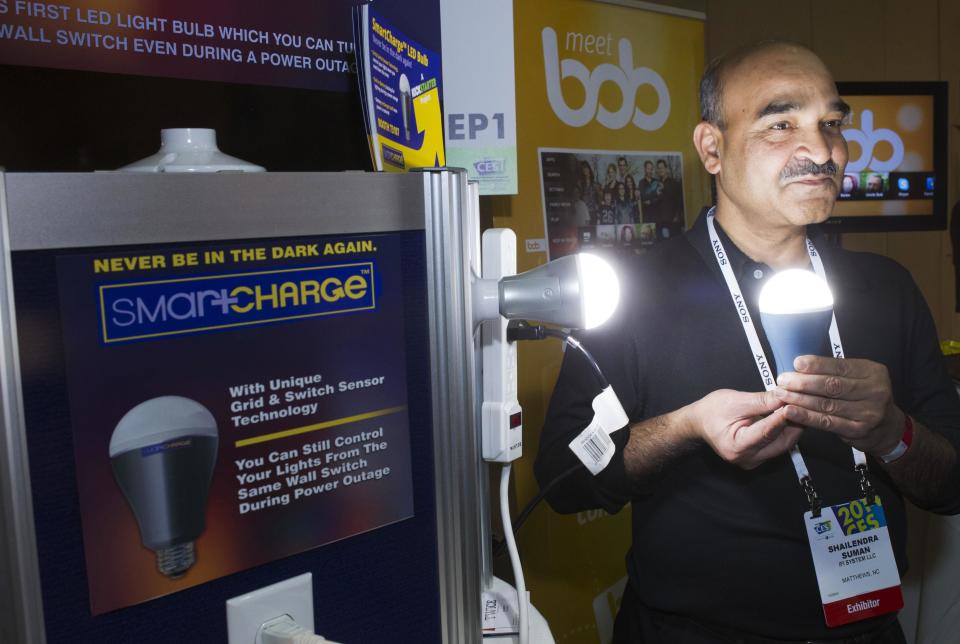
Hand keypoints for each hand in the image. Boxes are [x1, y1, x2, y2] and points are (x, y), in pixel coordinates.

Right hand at [687, 389, 802, 468]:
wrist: (699, 423)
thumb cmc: (712, 410)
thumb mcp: (735, 401)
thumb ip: (762, 401)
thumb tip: (785, 395)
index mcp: (737, 446)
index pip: (767, 432)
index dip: (783, 417)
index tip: (797, 403)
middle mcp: (747, 460)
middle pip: (780, 443)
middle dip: (794, 424)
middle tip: (806, 405)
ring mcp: (753, 462)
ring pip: (782, 445)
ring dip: (792, 427)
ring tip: (801, 409)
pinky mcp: (757, 458)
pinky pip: (777, 445)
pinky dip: (784, 431)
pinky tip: (790, 418)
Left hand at [774, 356, 903, 455]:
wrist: (887, 427)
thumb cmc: (865, 397)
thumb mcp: (859, 378)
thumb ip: (836, 371)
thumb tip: (801, 365)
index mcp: (873, 372)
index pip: (841, 366)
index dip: (817, 365)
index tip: (797, 363)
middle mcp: (874, 391)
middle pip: (832, 385)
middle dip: (803, 382)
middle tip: (783, 380)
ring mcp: (868, 412)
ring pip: (827, 404)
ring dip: (799, 399)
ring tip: (781, 394)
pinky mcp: (858, 430)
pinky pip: (827, 422)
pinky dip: (806, 416)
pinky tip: (790, 411)